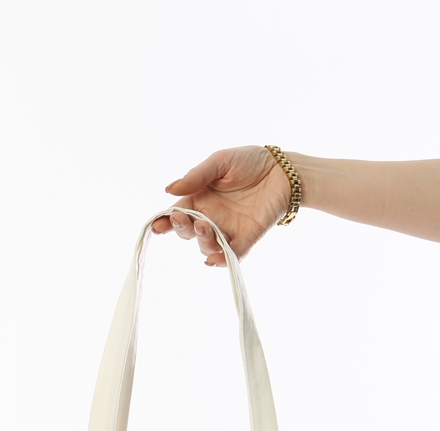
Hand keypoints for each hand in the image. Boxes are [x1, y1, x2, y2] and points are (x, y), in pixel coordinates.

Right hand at [152, 145, 292, 264]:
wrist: (282, 170)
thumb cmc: (250, 162)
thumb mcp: (220, 162)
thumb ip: (196, 176)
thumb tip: (169, 190)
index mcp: (199, 199)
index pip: (177, 214)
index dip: (166, 221)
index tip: (157, 225)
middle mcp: (210, 218)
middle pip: (188, 232)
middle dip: (181, 228)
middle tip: (182, 218)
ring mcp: (228, 230)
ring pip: (207, 245)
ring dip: (202, 239)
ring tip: (204, 225)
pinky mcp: (247, 238)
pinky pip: (232, 254)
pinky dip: (222, 259)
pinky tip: (213, 259)